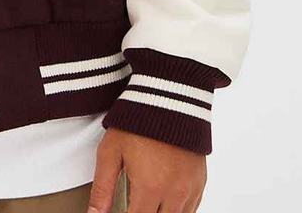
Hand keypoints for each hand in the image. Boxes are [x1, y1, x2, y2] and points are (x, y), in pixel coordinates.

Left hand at [88, 129, 206, 212]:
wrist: (167, 100)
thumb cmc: (136, 124)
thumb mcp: (110, 152)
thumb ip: (102, 188)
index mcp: (149, 188)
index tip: (120, 212)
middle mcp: (173, 193)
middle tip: (133, 204)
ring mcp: (190, 189)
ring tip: (146, 204)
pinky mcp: (200, 182)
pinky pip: (191, 211)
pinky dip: (177, 212)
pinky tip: (163, 205)